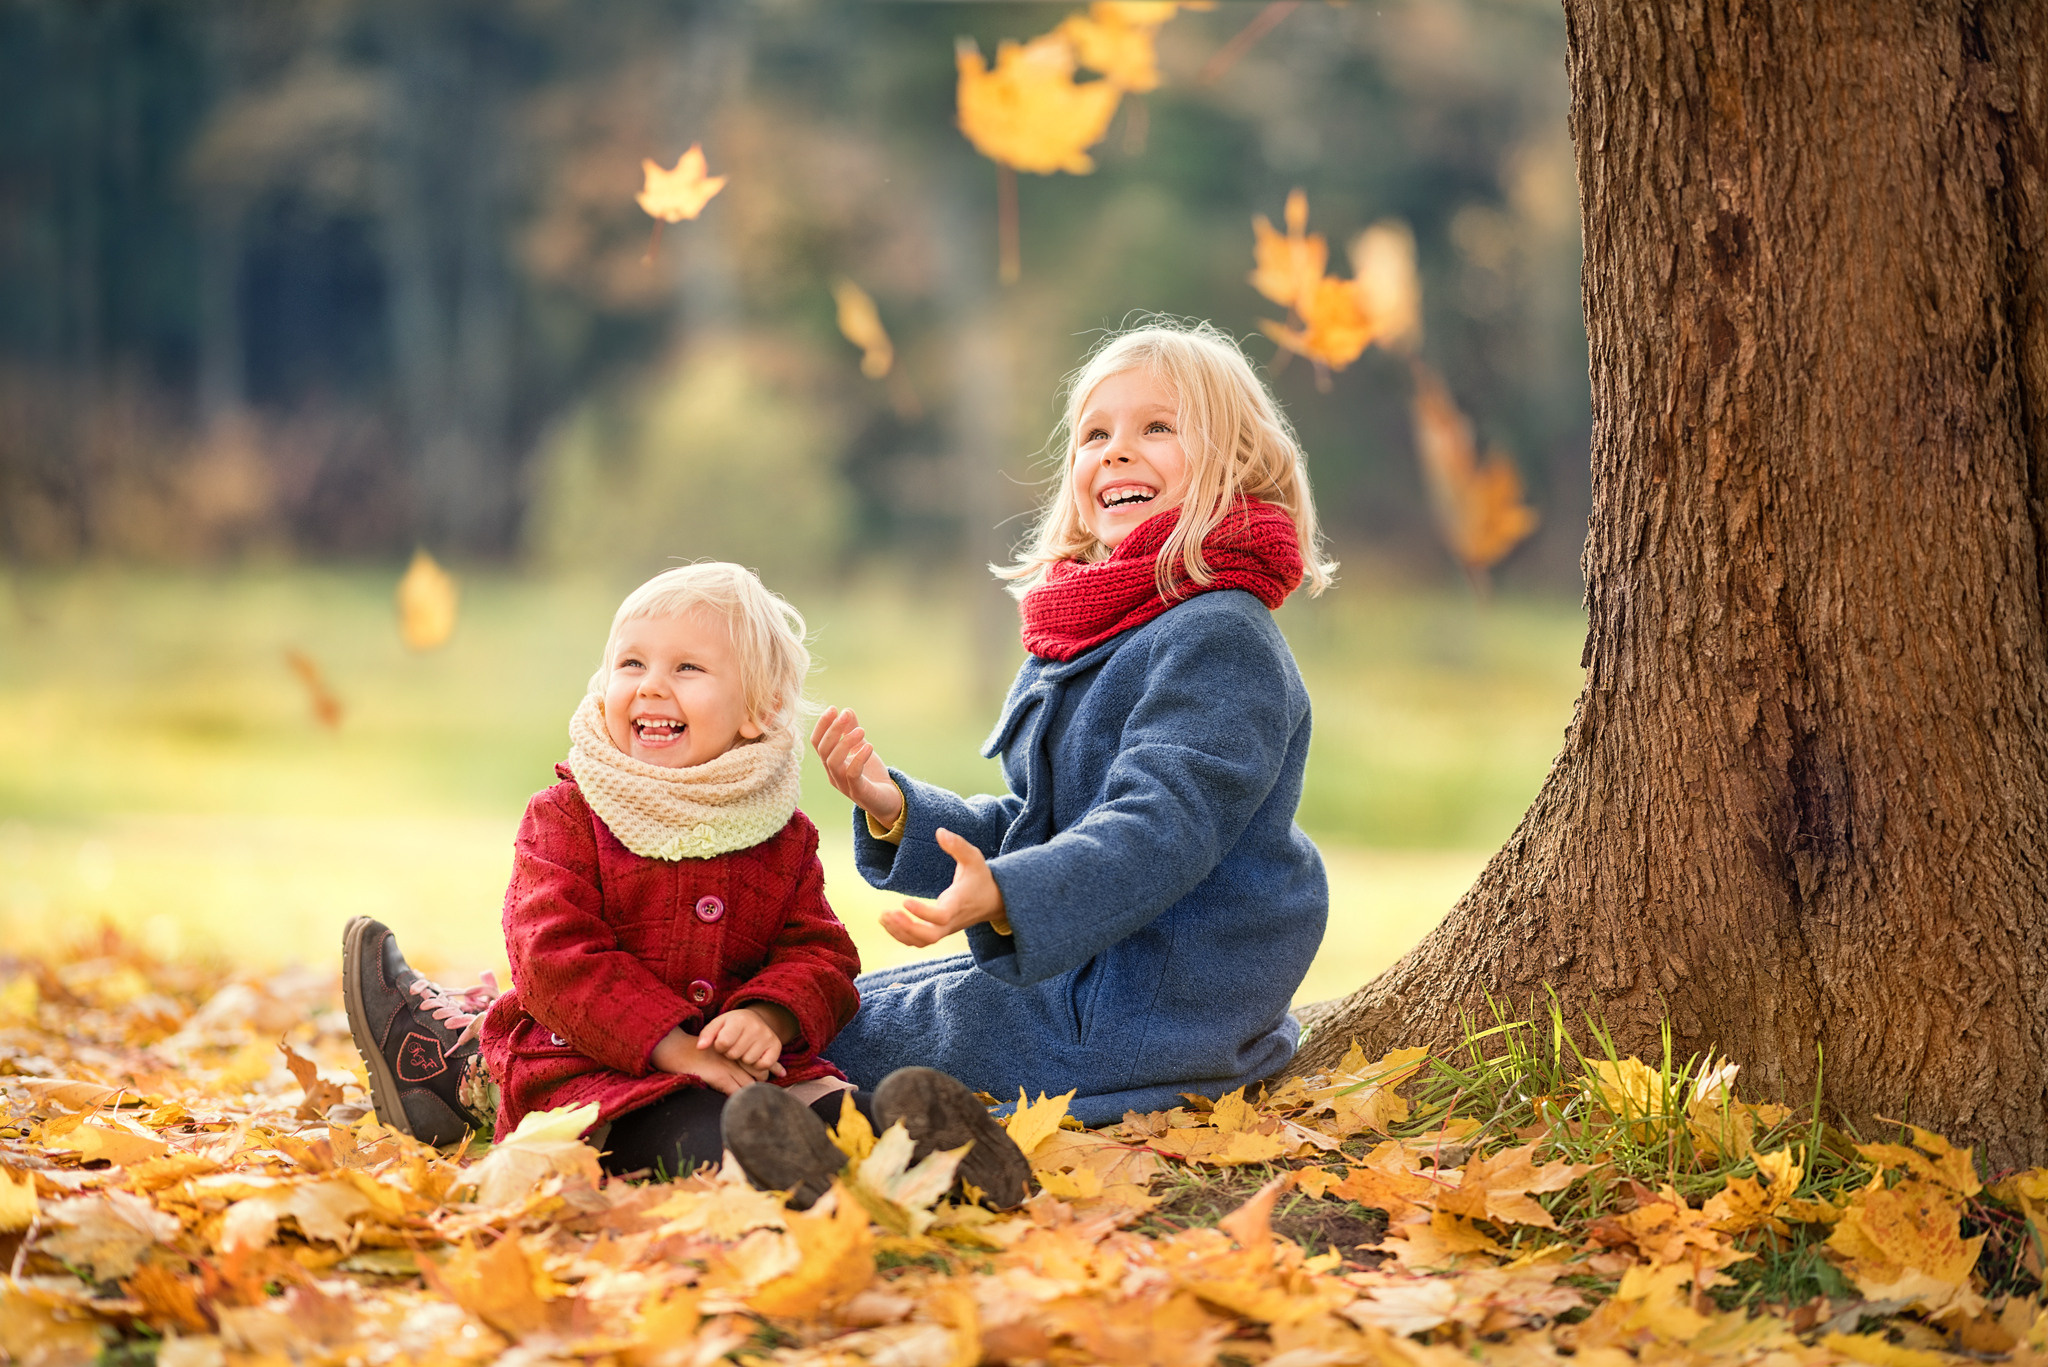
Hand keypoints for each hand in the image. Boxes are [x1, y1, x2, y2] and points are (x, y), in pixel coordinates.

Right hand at [650, 1028, 770, 1093]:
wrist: (676, 1049)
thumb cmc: (693, 1053)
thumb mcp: (715, 1052)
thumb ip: (728, 1060)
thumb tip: (739, 1076)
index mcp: (735, 1052)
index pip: (759, 1060)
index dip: (771, 1067)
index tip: (782, 1072)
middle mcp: (734, 1059)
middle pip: (758, 1073)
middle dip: (765, 1083)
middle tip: (773, 1094)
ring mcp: (727, 1067)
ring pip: (749, 1084)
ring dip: (755, 1094)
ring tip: (763, 1105)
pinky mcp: (718, 1076)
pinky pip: (735, 1091)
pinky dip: (741, 1099)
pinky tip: (744, 1107)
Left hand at [698, 1006, 790, 1074]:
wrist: (756, 1020)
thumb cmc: (732, 1025)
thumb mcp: (718, 1025)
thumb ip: (706, 1035)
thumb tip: (700, 1047)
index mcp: (739, 1020)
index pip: (723, 1043)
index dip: (720, 1047)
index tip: (722, 1043)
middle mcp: (756, 1027)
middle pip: (735, 1054)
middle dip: (731, 1054)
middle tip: (734, 1046)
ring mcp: (767, 1037)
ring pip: (748, 1061)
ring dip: (743, 1059)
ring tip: (743, 1050)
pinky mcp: (777, 1047)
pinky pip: (764, 1065)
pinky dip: (757, 1064)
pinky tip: (754, 1056)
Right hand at [811, 707, 903, 827]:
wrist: (889, 801)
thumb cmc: (872, 775)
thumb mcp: (861, 748)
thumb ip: (852, 731)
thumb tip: (846, 710)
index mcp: (831, 763)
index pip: (817, 743)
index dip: (822, 725)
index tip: (833, 709)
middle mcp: (833, 774)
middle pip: (823, 750)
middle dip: (833, 730)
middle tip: (846, 715)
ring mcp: (844, 784)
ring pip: (833, 762)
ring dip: (845, 742)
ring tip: (861, 731)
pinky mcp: (859, 792)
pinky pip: (852, 775)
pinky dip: (858, 759)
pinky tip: (869, 746)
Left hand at [881, 828, 1004, 947]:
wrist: (994, 900)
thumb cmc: (981, 877)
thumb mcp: (974, 857)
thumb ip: (958, 845)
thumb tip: (939, 831)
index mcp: (958, 904)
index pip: (941, 916)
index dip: (922, 913)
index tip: (904, 901)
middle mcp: (952, 921)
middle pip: (929, 936)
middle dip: (906, 928)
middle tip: (887, 913)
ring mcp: (946, 929)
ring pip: (922, 941)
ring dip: (900, 933)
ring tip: (883, 916)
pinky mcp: (940, 931)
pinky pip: (920, 941)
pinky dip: (902, 936)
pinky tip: (888, 922)